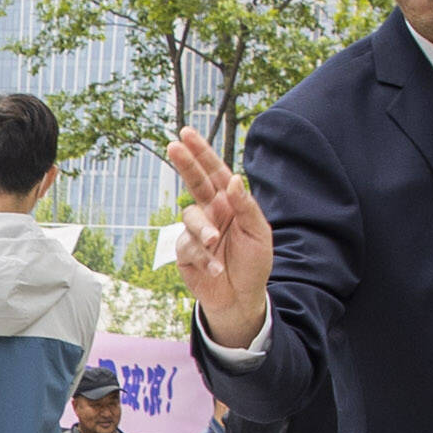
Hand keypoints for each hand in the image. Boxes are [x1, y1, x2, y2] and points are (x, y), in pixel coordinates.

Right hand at [158, 127, 274, 350]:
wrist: (241, 298)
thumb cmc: (254, 264)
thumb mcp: (258, 233)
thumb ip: (246, 206)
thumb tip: (234, 179)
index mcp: (230, 203)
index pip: (215, 173)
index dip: (201, 153)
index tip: (186, 133)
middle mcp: (211, 212)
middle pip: (194, 183)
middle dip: (185, 164)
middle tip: (173, 146)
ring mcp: (196, 232)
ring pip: (190, 218)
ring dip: (202, 229)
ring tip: (214, 244)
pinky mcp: (185, 253)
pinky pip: (187, 247)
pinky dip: (203, 258)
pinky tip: (216, 270)